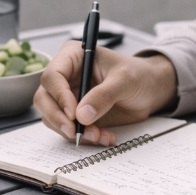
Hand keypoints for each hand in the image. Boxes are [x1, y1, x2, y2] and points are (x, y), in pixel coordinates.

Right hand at [34, 41, 177, 145]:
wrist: (151, 90)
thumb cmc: (138, 74)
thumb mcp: (124, 80)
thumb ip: (104, 95)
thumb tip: (82, 115)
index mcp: (73, 57)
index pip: (52, 76)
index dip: (59, 96)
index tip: (74, 114)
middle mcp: (66, 77)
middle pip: (44, 99)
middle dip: (58, 118)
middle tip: (75, 132)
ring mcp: (69, 97)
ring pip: (53, 118)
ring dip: (73, 131)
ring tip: (99, 135)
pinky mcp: (76, 115)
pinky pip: (69, 130)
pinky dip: (84, 137)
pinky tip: (104, 137)